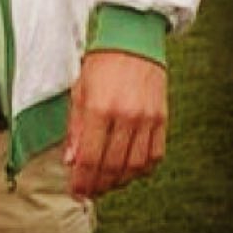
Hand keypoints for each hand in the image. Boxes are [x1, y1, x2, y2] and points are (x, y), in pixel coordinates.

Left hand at [63, 50, 166, 198]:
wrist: (132, 40)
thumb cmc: (99, 62)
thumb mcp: (78, 89)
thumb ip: (75, 126)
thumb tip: (71, 160)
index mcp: (99, 108)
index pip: (90, 157)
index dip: (82, 179)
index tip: (75, 190)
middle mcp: (125, 117)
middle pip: (112, 166)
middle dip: (98, 184)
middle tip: (88, 192)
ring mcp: (146, 120)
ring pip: (135, 166)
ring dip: (119, 181)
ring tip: (106, 184)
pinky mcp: (162, 120)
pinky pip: (155, 156)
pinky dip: (141, 169)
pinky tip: (129, 171)